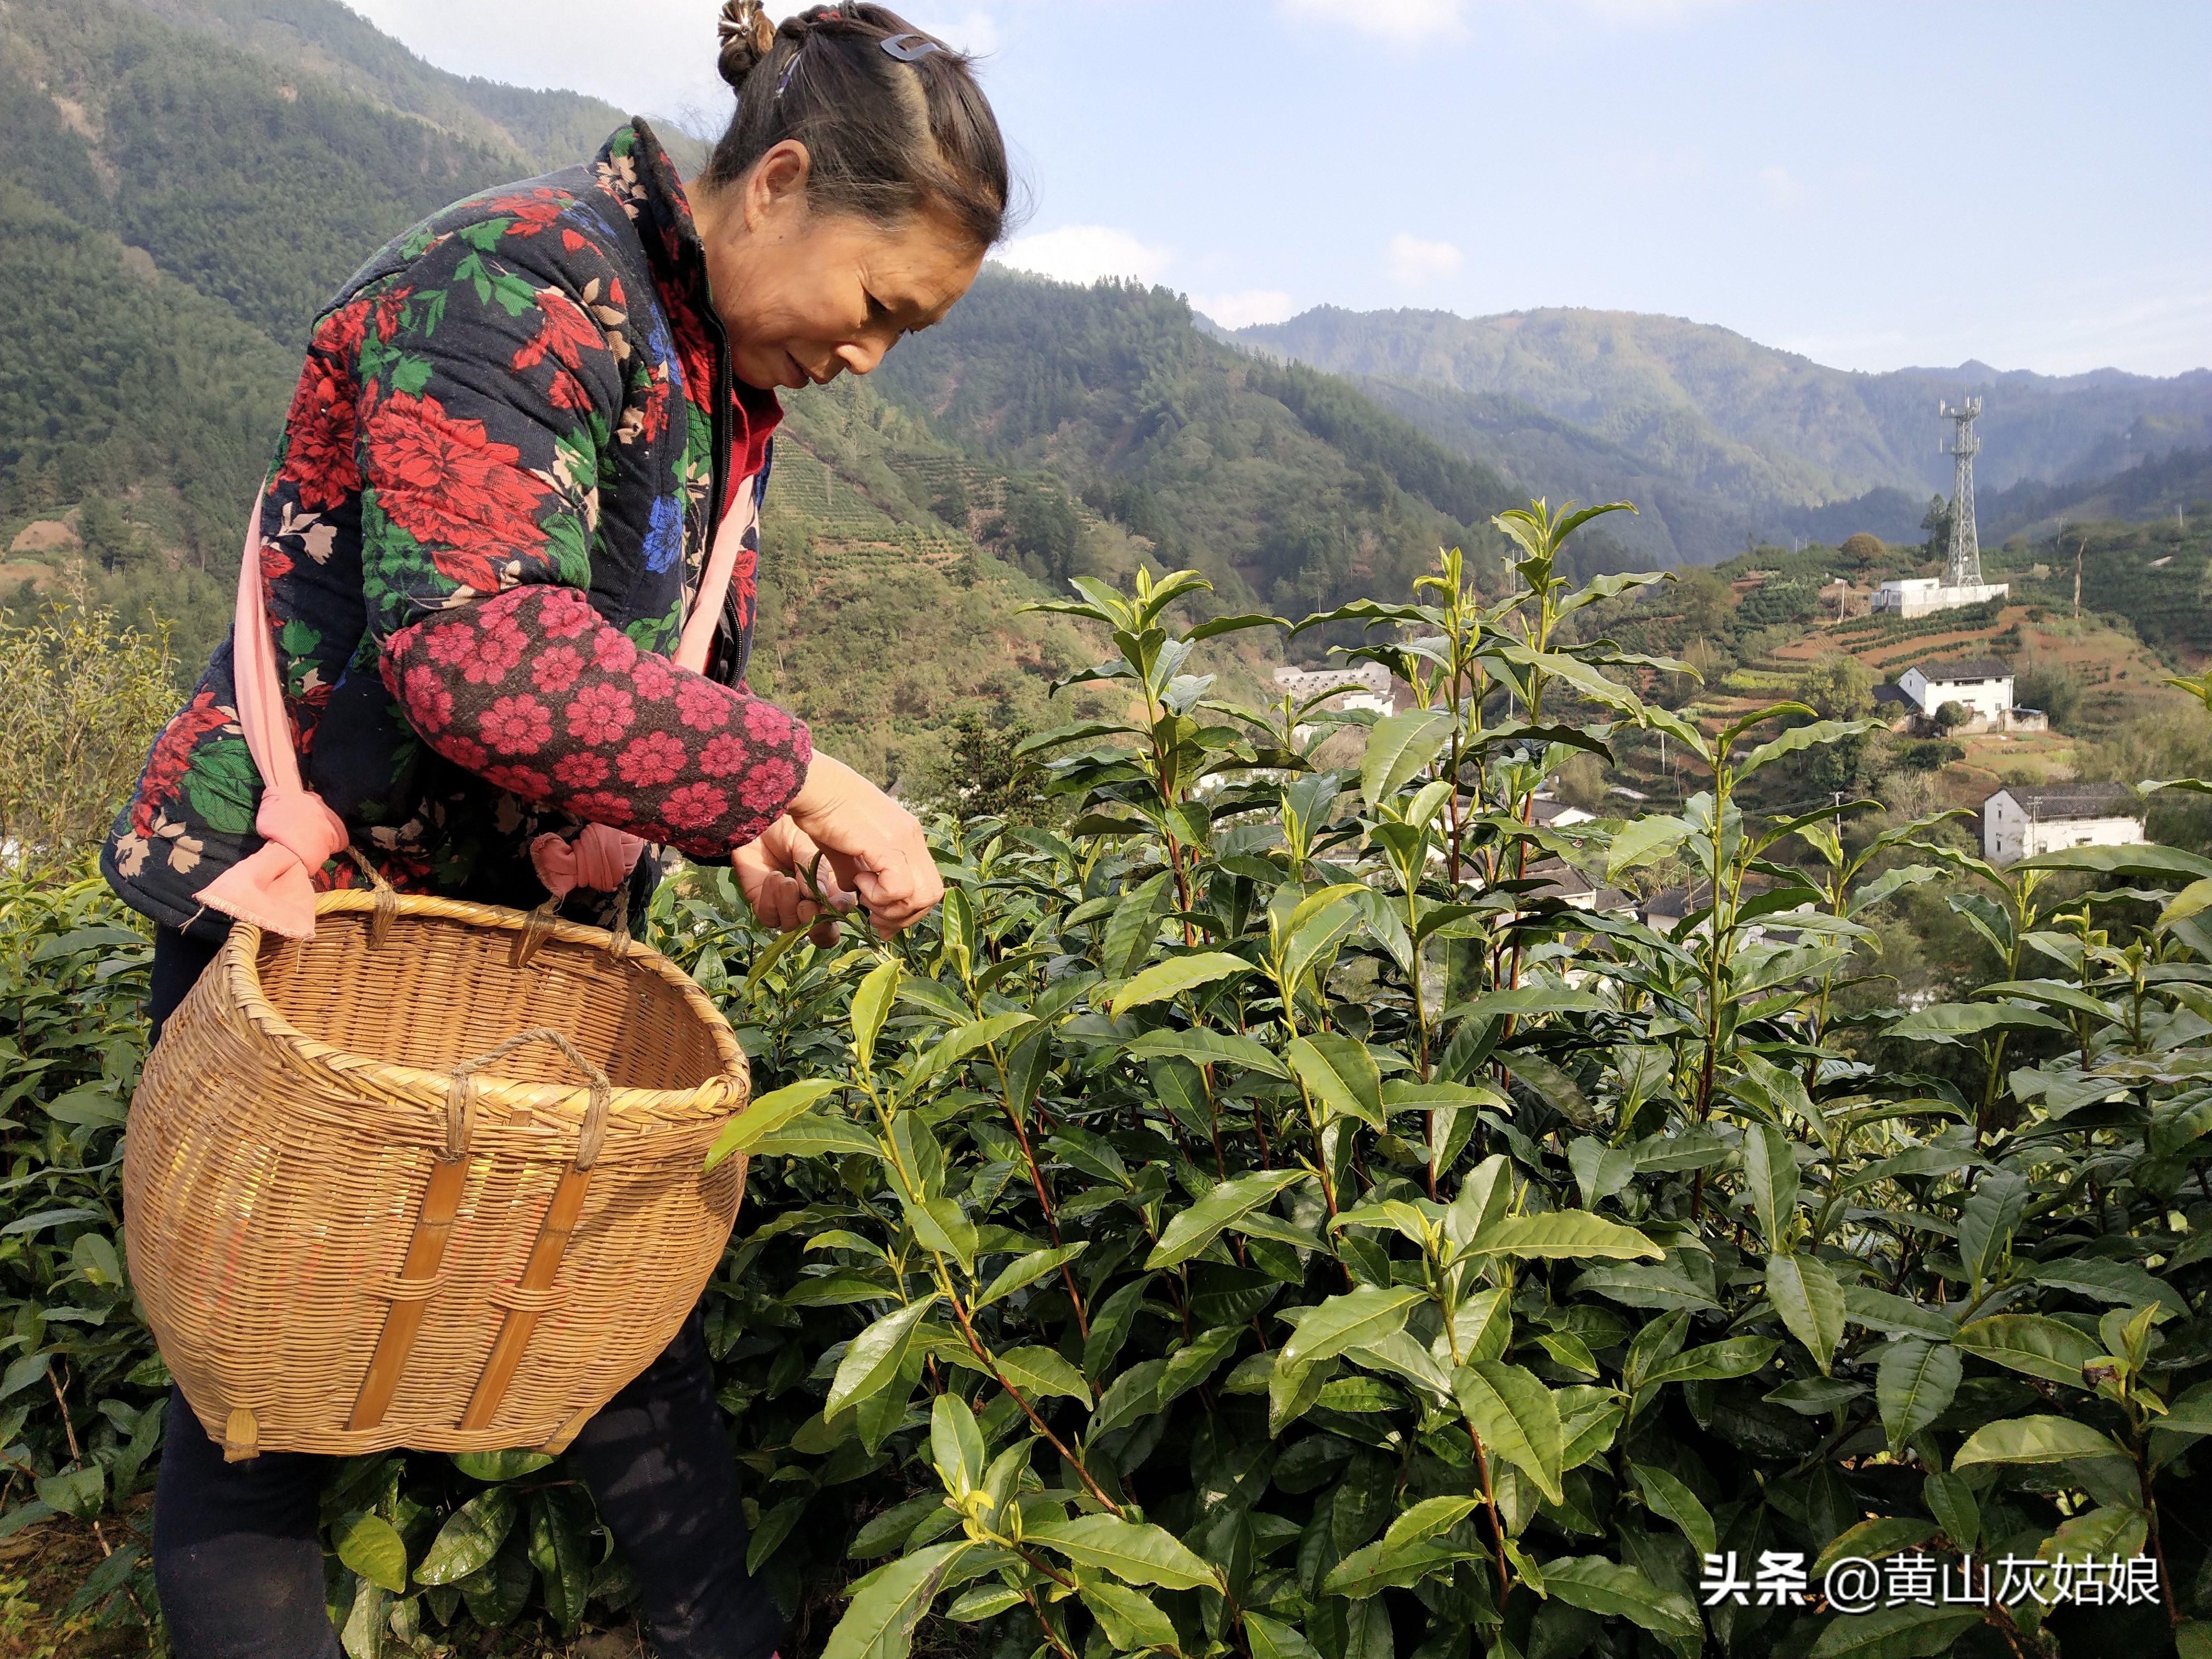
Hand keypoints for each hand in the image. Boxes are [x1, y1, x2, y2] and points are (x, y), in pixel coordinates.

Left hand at [732, 817, 850, 946]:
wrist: (754, 820)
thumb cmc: (787, 827)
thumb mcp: (809, 844)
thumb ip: (817, 871)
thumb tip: (821, 899)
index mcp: (830, 888)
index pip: (840, 914)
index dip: (837, 915)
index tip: (833, 904)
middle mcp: (810, 902)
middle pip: (822, 936)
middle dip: (815, 926)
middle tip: (806, 905)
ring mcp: (786, 906)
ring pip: (792, 928)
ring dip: (789, 906)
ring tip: (785, 880)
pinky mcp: (763, 904)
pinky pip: (769, 917)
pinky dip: (770, 901)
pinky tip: (772, 877)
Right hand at [782, 752, 943, 938]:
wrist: (813, 785)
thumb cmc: (824, 813)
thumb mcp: (848, 849)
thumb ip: (857, 872)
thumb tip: (855, 892)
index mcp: (908, 838)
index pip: (928, 886)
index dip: (907, 911)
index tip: (878, 918)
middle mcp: (913, 838)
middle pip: (932, 895)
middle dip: (902, 916)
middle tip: (871, 915)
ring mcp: (904, 839)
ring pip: (923, 896)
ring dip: (890, 908)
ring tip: (863, 894)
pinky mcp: (887, 844)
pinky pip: (900, 887)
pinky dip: (880, 896)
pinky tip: (858, 880)